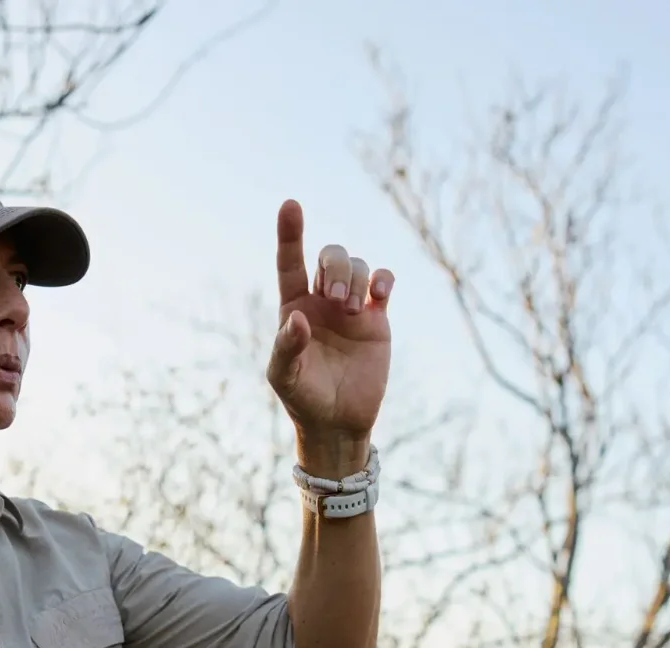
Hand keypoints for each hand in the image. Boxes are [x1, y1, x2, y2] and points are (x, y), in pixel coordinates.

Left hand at [265, 199, 394, 470]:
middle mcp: (322, 300)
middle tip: (337, 302)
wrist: (339, 421)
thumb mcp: (286, 377)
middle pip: (330, 257)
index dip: (290, 233)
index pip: (290, 262)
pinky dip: (383, 279)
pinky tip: (380, 294)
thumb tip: (299, 319)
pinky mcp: (377, 318)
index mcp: (294, 307)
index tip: (291, 205)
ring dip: (357, 279)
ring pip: (359, 265)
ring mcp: (351, 307)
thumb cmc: (304, 398)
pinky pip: (383, 282)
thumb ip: (287, 347)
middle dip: (336, 268)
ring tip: (352, 312)